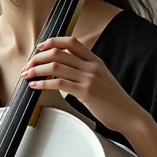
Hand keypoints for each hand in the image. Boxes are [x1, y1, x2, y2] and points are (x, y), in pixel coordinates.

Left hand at [20, 35, 142, 133]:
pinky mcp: (85, 92)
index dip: (53, 41)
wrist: (129, 115)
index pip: (72, 42)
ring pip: (55, 66)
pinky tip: (35, 86)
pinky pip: (58, 83)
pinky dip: (43, 83)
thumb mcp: (102, 79)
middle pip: (59, 52)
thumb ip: (86, 72)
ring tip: (27, 74)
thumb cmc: (114, 101)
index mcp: (95, 61)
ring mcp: (89, 78)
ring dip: (37, 69)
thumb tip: (66, 72)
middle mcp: (91, 66)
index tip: (40, 47)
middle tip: (28, 65)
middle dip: (39, 57)